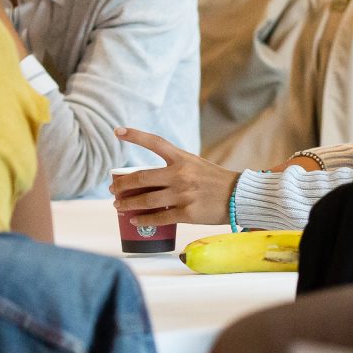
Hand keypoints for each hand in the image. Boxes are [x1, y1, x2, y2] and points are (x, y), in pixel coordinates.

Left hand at [112, 129, 239, 225]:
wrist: (238, 196)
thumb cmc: (215, 181)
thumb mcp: (195, 165)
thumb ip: (174, 168)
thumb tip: (146, 181)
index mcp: (182, 158)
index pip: (155, 142)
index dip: (135, 135)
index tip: (117, 131)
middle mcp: (180, 174)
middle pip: (141, 178)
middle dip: (122, 185)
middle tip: (113, 190)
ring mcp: (183, 194)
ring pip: (146, 200)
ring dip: (127, 204)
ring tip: (118, 206)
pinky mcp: (187, 213)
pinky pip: (158, 218)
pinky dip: (143, 220)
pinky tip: (134, 221)